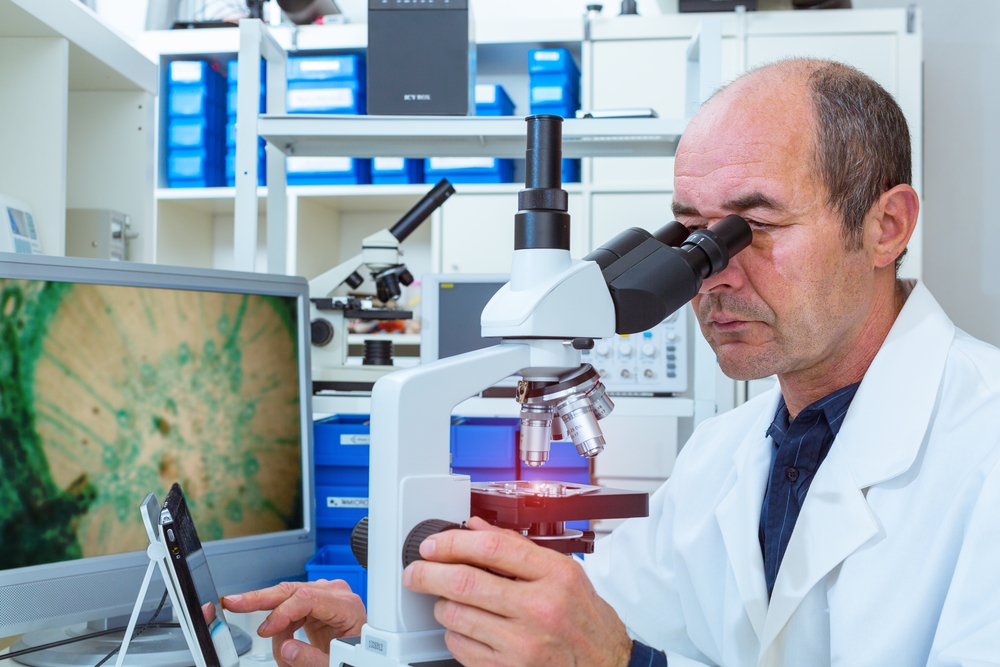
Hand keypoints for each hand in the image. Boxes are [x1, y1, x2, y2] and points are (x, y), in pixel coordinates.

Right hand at [222, 579, 365, 666]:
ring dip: (269, 615)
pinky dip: (278, 620)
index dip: (281, 613)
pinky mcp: (316, 602)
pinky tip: (275, 633)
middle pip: (292, 589)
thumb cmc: (355, 656)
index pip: (307, 598)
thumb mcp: (334, 663)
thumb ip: (311, 659)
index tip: (265, 630)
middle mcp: (336, 594)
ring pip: (287, 595)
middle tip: (233, 603)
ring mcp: (326, 595)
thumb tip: (287, 647)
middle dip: (260, 597)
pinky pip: (289, 606)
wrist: (362, 655)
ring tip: (263, 634)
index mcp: (346, 606)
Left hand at [402, 516, 632, 666]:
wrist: (608, 665)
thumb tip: (476, 528)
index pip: (492, 549)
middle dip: (428, 573)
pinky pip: (460, 648)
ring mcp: (523, 644)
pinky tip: (465, 627)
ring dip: (442, 605)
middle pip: (465, 582)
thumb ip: (519, 548)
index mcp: (555, 576)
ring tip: (449, 600)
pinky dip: (453, 634)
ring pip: (456, 616)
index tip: (434, 545)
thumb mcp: (566, 572)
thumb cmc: (587, 620)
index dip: (453, 542)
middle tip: (415, 571)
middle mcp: (540, 609)